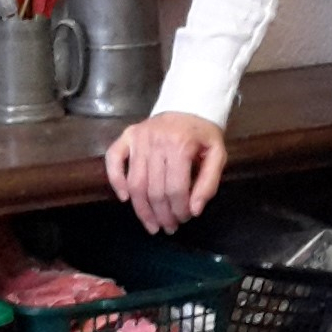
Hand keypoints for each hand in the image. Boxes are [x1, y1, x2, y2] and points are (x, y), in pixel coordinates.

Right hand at [104, 112, 226, 233]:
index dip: (179, 210)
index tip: (184, 219)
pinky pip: (113, 159)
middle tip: (168, 227)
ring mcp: (139, 138)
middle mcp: (156, 141)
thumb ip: (209, 183)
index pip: (175, 189)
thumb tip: (194, 210)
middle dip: (162, 215)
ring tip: (151, 224)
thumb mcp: (217, 155)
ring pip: (135, 183)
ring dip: (142, 209)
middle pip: (154, 190)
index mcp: (181, 145)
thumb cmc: (203, 134)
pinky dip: (116, 180)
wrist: (190, 105)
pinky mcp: (127, 135)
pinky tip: (125, 199)